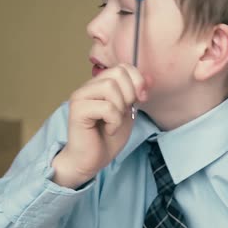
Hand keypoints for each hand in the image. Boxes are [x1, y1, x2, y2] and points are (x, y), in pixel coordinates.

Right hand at [51, 64, 148, 187]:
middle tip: (125, 112)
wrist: (91, 160)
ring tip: (114, 122)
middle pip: (117, 73)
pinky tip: (108, 130)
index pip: (122, 67)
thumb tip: (150, 78)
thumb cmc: (107, 138)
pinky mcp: (77, 110)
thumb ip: (136, 95)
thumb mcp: (128, 113)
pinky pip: (106, 107)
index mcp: (100, 85)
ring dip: (120, 109)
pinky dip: (114, 121)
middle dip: (129, 94)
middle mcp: (88, 87)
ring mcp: (80, 97)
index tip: (141, 99)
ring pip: (110, 87)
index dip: (137, 80)